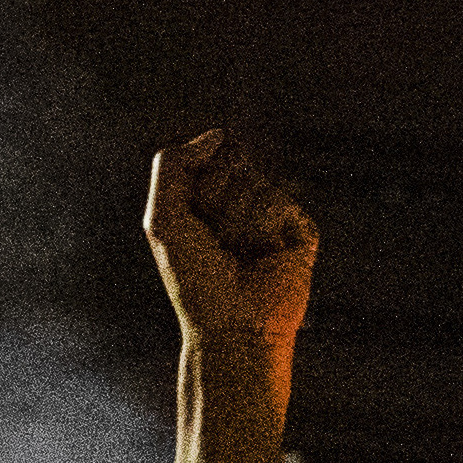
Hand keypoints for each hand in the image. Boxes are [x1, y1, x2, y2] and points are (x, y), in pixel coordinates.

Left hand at [145, 133, 313, 462]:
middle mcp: (242, 202)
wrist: (232, 328)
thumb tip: (218, 133)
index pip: (208, 152)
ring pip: (254, 183)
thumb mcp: (162, 219)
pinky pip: (279, 201)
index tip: (192, 223)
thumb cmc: (194, 282)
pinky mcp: (300, 230)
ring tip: (239, 256)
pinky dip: (263, 228)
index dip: (196, 184)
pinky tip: (264, 257)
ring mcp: (272, 215)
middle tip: (215, 243)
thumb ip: (173, 164)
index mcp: (208, 198)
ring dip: (237, 221)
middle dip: (215, 199)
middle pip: (232, 160)